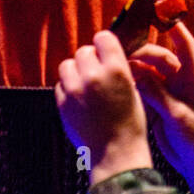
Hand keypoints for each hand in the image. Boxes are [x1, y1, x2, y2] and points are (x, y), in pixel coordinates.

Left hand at [55, 32, 173, 183]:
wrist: (115, 155)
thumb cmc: (130, 124)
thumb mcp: (133, 90)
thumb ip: (118, 69)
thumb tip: (104, 55)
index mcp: (117, 70)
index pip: (103, 37)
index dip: (104, 44)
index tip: (105, 52)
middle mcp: (94, 76)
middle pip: (83, 51)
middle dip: (89, 59)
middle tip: (96, 73)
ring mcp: (75, 90)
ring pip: (67, 65)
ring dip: (75, 71)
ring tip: (85, 86)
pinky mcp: (62, 104)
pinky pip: (60, 85)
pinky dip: (67, 89)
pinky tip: (79, 101)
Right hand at [129, 22, 193, 193]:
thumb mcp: (178, 116)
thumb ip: (158, 95)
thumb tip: (137, 75)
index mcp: (193, 79)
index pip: (185, 46)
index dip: (175, 30)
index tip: (161, 15)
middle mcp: (181, 82)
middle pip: (160, 58)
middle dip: (142, 53)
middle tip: (122, 55)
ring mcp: (169, 93)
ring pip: (149, 73)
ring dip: (135, 69)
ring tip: (116, 67)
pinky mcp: (159, 106)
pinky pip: (144, 89)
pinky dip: (133, 84)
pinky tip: (118, 84)